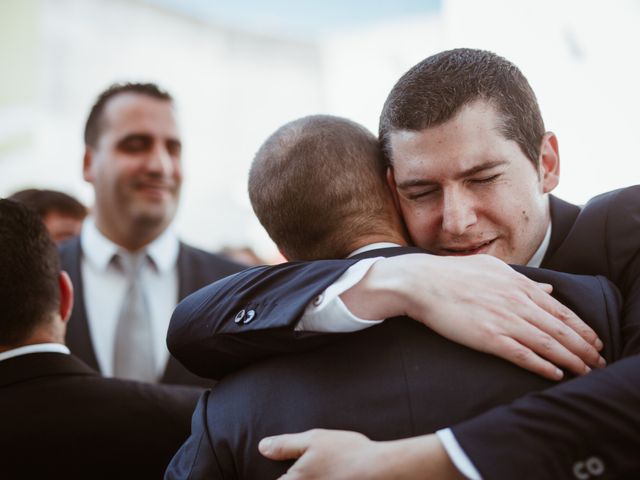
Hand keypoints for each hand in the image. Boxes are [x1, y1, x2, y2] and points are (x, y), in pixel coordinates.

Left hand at [258, 429, 462, 479]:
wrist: (381, 469)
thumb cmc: (346, 452)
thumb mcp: (312, 439)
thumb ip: (284, 445)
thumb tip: (262, 447)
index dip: (280, 477)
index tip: (284, 472)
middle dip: (291, 477)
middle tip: (308, 468)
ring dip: (308, 478)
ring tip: (319, 471)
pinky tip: (329, 475)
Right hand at [342, 254, 604, 380]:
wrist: (421, 282)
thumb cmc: (451, 273)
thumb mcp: (491, 267)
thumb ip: (522, 279)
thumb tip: (547, 289)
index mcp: (517, 284)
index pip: (559, 309)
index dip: (580, 326)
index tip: (593, 339)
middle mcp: (516, 301)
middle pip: (559, 328)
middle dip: (583, 346)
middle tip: (598, 360)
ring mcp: (503, 319)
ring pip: (547, 343)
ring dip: (570, 359)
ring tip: (584, 370)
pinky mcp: (488, 337)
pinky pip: (522, 355)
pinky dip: (542, 365)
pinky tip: (555, 374)